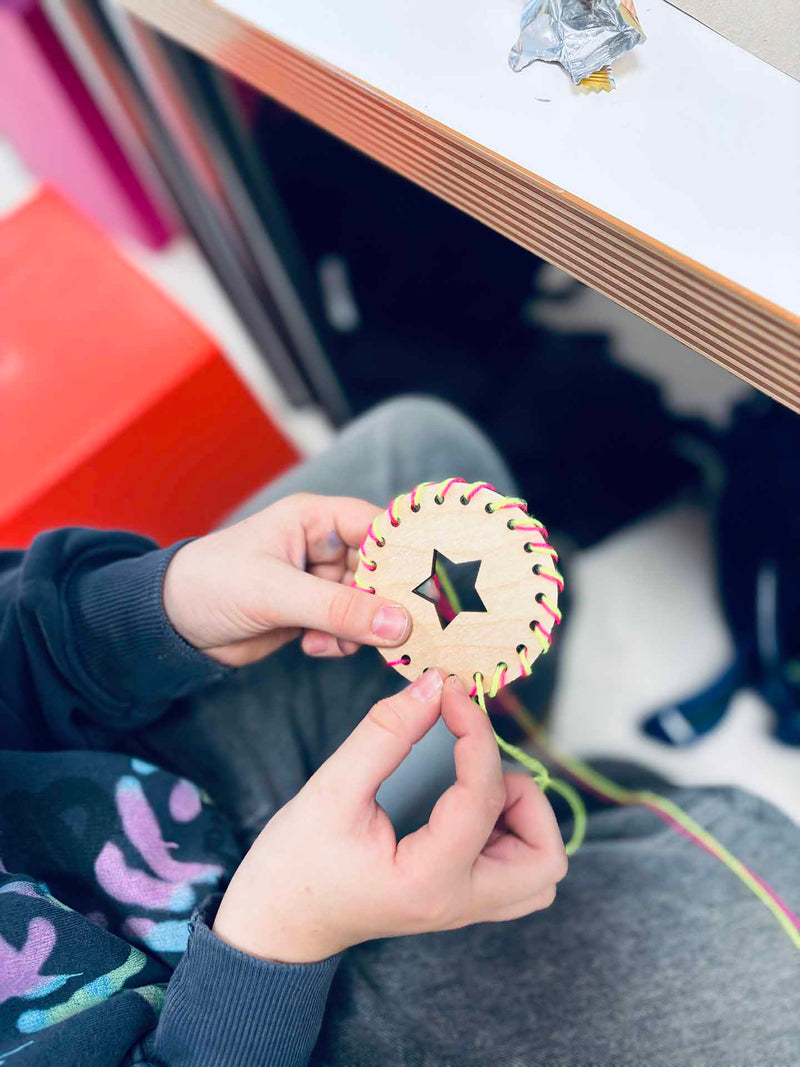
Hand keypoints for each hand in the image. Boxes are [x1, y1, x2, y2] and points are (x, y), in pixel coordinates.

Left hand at [163, 493, 410, 665]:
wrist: (168, 626)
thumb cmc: (210, 584)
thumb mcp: (275, 593)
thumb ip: (338, 609)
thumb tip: (398, 624)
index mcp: (315, 520)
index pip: (379, 527)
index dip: (406, 553)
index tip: (433, 583)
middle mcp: (323, 546)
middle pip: (380, 571)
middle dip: (387, 602)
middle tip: (402, 630)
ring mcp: (318, 583)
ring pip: (368, 605)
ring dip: (360, 629)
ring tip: (332, 641)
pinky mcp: (311, 614)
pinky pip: (348, 628)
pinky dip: (341, 642)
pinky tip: (313, 647)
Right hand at [213, 672, 567, 962]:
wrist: (275, 926)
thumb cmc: (294, 865)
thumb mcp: (331, 792)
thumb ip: (384, 735)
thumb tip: (433, 687)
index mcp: (429, 880)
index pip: (484, 798)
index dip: (475, 733)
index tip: (450, 693)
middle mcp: (458, 903)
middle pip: (544, 856)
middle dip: (522, 795)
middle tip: (473, 761)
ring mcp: (462, 908)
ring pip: (539, 869)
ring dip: (523, 817)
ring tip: (470, 783)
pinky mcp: (457, 900)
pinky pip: (515, 872)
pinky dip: (508, 832)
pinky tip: (463, 804)